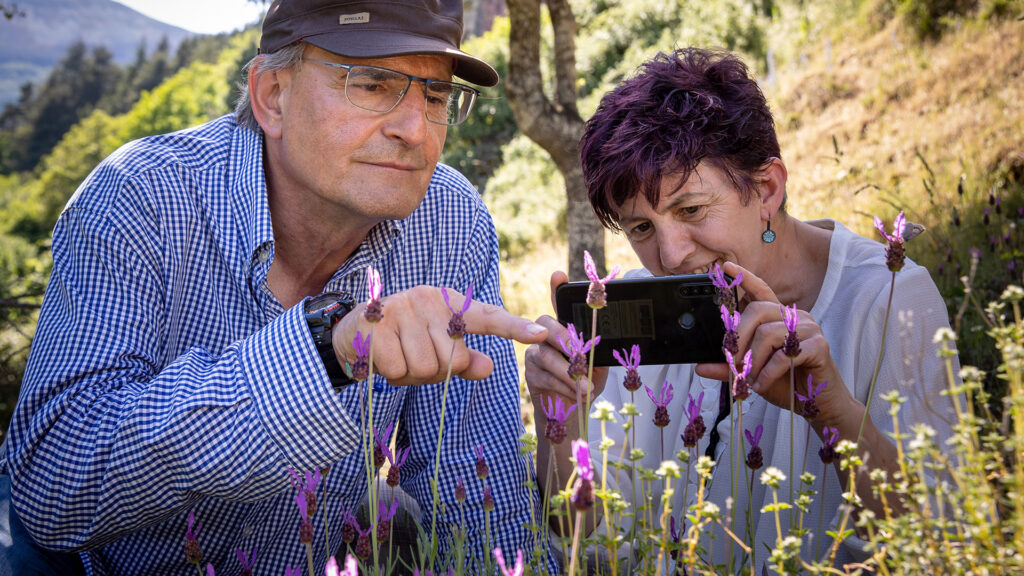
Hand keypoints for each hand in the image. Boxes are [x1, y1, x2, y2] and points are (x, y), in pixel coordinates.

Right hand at [332, 285, 547, 385]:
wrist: (353, 331)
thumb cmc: (404, 341)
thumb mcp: (435, 349)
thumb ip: (463, 360)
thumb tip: (489, 367)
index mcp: (449, 304)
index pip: (488, 317)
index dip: (515, 328)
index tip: (541, 334)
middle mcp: (429, 300)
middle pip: (452, 361)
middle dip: (434, 373)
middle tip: (414, 359)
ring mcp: (403, 310)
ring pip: (426, 369)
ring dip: (410, 375)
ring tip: (398, 357)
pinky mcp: (379, 326)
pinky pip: (398, 370)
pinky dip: (390, 374)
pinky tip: (381, 357)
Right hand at [524, 271, 607, 410]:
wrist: (572, 410)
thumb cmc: (586, 381)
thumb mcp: (598, 364)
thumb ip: (596, 351)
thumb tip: (599, 346)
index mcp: (565, 328)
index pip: (559, 303)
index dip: (557, 288)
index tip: (559, 276)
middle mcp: (546, 335)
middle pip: (545, 324)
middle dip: (563, 337)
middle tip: (579, 353)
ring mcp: (535, 352)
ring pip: (547, 355)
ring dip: (569, 373)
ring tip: (585, 386)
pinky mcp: (531, 372)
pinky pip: (545, 376)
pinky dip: (564, 387)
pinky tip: (576, 394)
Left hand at [696, 262, 854, 426]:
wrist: (816, 403)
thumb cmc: (785, 383)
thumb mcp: (751, 374)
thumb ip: (728, 368)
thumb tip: (699, 366)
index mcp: (778, 318)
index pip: (761, 291)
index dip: (744, 278)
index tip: (725, 267)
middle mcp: (794, 317)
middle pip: (757, 311)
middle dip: (739, 339)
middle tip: (733, 364)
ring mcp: (809, 329)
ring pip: (767, 334)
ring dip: (752, 362)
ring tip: (750, 380)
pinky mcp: (819, 346)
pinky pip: (784, 355)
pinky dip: (767, 374)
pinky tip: (761, 386)